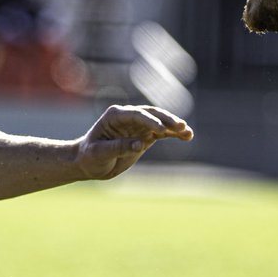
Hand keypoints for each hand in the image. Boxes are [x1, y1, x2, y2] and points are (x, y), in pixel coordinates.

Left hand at [74, 104, 192, 179]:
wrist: (88, 162)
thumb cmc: (90, 156)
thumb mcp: (99, 153)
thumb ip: (118, 147)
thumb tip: (140, 144)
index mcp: (115, 116)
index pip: (136, 114)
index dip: (150, 120)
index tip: (162, 130)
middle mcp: (128, 117)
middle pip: (151, 114)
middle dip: (166, 119)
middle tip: (180, 126)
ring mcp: (138, 125)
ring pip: (160, 122)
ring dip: (174, 126)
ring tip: (188, 133)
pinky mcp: (144, 135)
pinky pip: (162, 133)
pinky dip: (174, 134)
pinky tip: (187, 136)